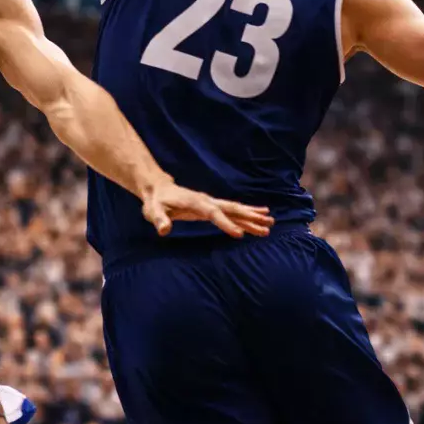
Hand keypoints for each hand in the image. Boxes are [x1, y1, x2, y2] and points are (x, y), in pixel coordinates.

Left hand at [141, 180, 273, 237]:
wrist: (157, 188)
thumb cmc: (155, 202)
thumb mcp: (152, 211)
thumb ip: (159, 220)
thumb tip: (163, 230)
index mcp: (195, 203)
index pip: (213, 214)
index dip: (226, 223)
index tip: (240, 234)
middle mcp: (206, 201)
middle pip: (231, 209)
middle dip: (250, 217)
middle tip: (268, 224)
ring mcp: (210, 203)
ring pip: (235, 210)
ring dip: (252, 216)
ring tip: (270, 223)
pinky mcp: (211, 207)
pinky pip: (232, 212)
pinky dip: (246, 216)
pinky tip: (258, 220)